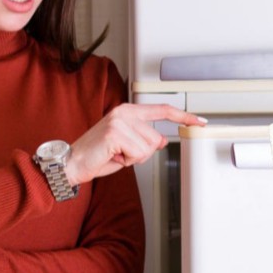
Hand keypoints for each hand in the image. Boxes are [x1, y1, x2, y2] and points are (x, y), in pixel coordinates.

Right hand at [65, 104, 205, 183]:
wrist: (72, 162)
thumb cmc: (98, 155)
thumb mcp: (127, 147)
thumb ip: (145, 140)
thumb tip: (162, 140)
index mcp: (128, 111)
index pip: (162, 110)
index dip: (183, 117)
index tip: (199, 121)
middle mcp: (125, 112)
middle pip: (156, 138)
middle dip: (141, 153)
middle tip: (121, 153)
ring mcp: (120, 121)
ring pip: (148, 148)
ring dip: (133, 158)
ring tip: (116, 154)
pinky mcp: (115, 133)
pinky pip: (137, 154)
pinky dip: (127, 161)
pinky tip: (112, 156)